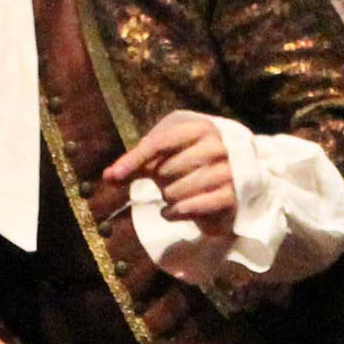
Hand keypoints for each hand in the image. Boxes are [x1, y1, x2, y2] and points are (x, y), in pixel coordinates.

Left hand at [99, 111, 237, 234]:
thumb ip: (139, 164)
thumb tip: (107, 176)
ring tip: (179, 196)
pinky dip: (173, 213)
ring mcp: (227, 174)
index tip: (113, 176)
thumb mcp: (167, 158)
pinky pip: (186, 208)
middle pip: (165, 170)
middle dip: (160, 181)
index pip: (159, 143)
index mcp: (201, 129)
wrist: (235, 187)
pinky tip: (173, 211)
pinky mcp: (229, 199)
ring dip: (168, 199)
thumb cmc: (194, 168)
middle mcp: (217, 148)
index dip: (133, 160)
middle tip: (171, 182)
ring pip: (175, 192)